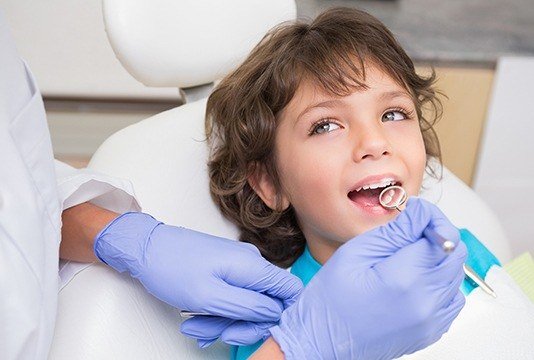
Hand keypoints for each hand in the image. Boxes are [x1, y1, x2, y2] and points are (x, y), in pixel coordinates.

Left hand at [94, 212, 302, 346]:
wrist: (145, 249)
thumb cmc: (171, 267)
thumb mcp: (210, 297)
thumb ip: (248, 307)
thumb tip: (275, 313)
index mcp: (252, 266)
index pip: (290, 290)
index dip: (283, 314)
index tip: (260, 329)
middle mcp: (249, 264)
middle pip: (266, 304)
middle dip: (242, 325)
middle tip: (219, 334)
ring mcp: (236, 267)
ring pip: (245, 305)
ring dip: (223, 322)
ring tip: (196, 328)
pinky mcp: (224, 271)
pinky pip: (230, 298)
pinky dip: (216, 313)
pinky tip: (196, 320)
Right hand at [269, 198, 467, 359]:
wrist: (322, 341)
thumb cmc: (330, 300)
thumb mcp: (356, 253)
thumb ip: (395, 231)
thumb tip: (421, 212)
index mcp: (405, 279)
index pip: (443, 236)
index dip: (431, 218)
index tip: (416, 215)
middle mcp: (425, 302)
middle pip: (455, 254)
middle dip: (436, 235)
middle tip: (409, 232)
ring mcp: (431, 321)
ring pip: (455, 275)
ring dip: (438, 259)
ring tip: (407, 258)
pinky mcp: (430, 332)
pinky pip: (451, 299)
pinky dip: (439, 283)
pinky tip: (413, 280)